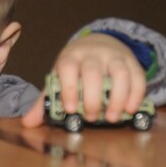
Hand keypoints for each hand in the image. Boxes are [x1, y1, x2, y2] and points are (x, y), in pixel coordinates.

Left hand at [22, 33, 146, 127]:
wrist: (99, 43)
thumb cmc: (76, 68)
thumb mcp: (59, 79)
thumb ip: (46, 101)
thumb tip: (28, 122)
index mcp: (70, 57)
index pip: (67, 68)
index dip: (68, 88)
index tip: (69, 109)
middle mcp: (92, 54)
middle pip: (93, 72)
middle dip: (93, 97)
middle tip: (91, 117)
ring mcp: (113, 56)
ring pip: (119, 72)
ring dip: (118, 96)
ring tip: (113, 117)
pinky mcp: (131, 61)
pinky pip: (137, 75)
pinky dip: (136, 93)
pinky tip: (131, 109)